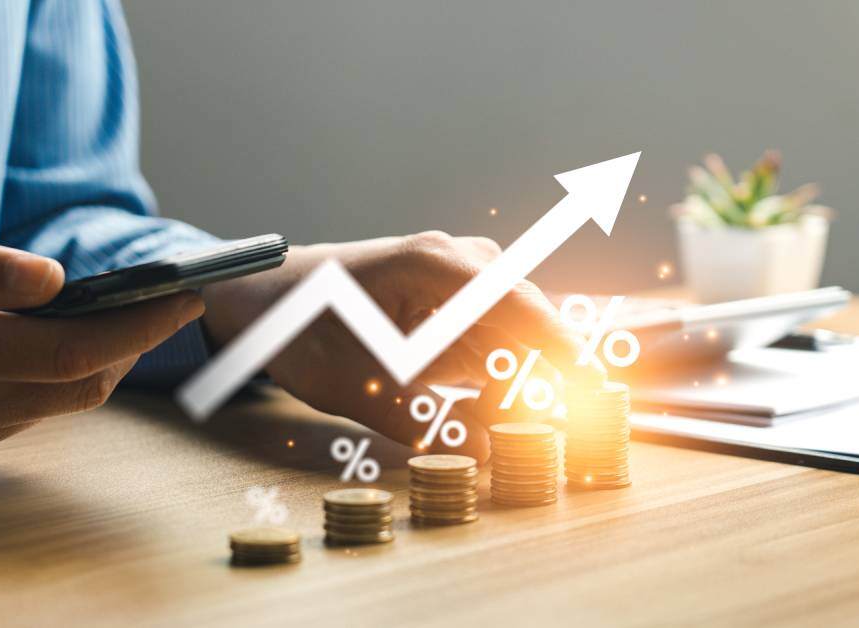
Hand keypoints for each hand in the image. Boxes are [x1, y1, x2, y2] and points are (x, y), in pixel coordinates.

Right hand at [0, 214, 204, 470]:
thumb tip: (57, 280)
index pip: (77, 351)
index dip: (143, 323)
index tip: (191, 291)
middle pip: (81, 387)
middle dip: (132, 344)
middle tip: (168, 296)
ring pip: (54, 405)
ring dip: (91, 361)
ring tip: (119, 310)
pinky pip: (18, 414)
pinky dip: (47, 377)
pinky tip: (48, 339)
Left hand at [202, 231, 601, 459]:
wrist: (264, 297)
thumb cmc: (300, 325)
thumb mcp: (349, 380)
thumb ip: (416, 418)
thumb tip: (483, 454)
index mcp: (435, 263)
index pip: (519, 304)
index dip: (561, 349)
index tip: (594, 388)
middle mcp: (459, 262)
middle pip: (529, 321)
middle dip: (550, 377)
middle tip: (573, 429)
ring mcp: (461, 281)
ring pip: (516, 339)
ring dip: (521, 387)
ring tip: (522, 432)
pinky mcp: (456, 306)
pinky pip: (494, 345)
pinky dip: (497, 383)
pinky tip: (490, 419)